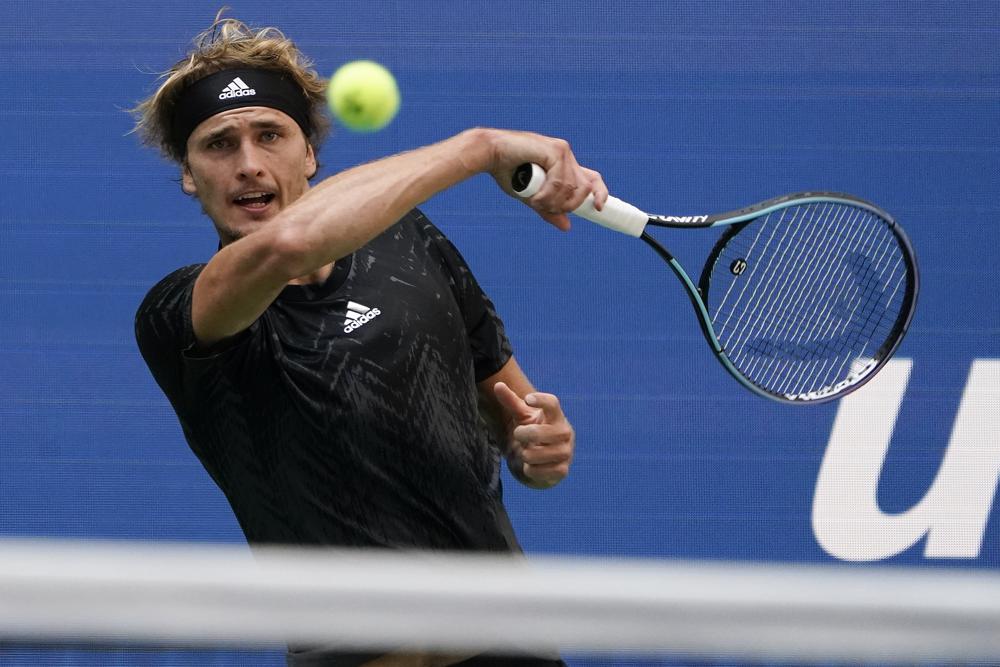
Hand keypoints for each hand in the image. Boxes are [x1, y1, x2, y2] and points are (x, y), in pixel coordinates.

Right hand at [482, 129, 608, 230]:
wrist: (489, 154)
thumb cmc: (507, 172)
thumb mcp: (532, 197)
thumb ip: (549, 210)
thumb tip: (567, 226)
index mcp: (563, 165)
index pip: (592, 179)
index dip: (600, 193)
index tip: (600, 208)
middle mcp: (566, 156)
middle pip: (583, 188)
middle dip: (567, 205)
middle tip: (545, 206)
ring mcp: (562, 151)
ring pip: (571, 188)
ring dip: (552, 201)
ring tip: (535, 200)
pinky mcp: (555, 150)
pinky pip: (560, 181)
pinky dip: (547, 193)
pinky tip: (535, 195)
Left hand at [492, 381, 573, 488]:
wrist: (542, 460)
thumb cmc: (532, 431)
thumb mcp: (522, 416)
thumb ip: (511, 401)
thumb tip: (498, 385)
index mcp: (555, 416)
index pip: (553, 404)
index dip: (541, 400)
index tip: (527, 398)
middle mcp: (565, 433)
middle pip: (544, 432)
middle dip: (525, 434)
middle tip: (517, 434)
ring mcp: (566, 452)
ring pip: (542, 454)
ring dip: (527, 454)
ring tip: (525, 453)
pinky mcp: (563, 470)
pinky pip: (544, 472)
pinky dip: (532, 470)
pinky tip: (530, 466)